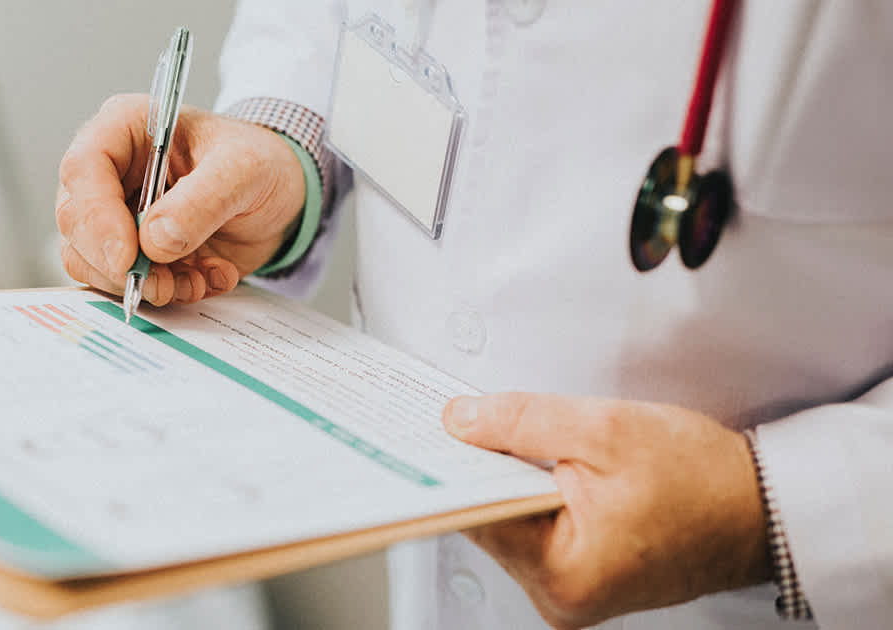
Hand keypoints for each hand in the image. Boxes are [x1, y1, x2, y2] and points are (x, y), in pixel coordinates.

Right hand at [56, 94, 306, 305]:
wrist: (281, 195)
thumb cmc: (259, 163)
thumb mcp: (244, 170)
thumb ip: (202, 201)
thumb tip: (154, 241)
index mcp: (125, 129)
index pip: (83, 169)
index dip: (96, 218)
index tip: (127, 257)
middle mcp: (110, 172)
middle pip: (77, 223)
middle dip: (119, 264)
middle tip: (163, 284)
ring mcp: (116, 215)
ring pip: (92, 262)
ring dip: (145, 284)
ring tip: (196, 278)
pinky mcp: (133, 253)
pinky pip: (124, 284)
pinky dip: (166, 293)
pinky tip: (204, 278)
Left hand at [442, 393, 771, 629]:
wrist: (764, 508)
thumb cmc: (704, 479)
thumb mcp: (606, 430)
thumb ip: (522, 422)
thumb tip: (460, 421)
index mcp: (562, 574)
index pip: (476, 514)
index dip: (453, 466)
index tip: (429, 431)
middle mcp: (561, 596)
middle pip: (489, 519)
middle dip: (482, 468)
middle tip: (461, 420)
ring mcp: (570, 591)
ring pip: (510, 521)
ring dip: (508, 478)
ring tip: (505, 436)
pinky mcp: (582, 575)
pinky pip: (535, 527)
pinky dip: (531, 493)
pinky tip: (536, 462)